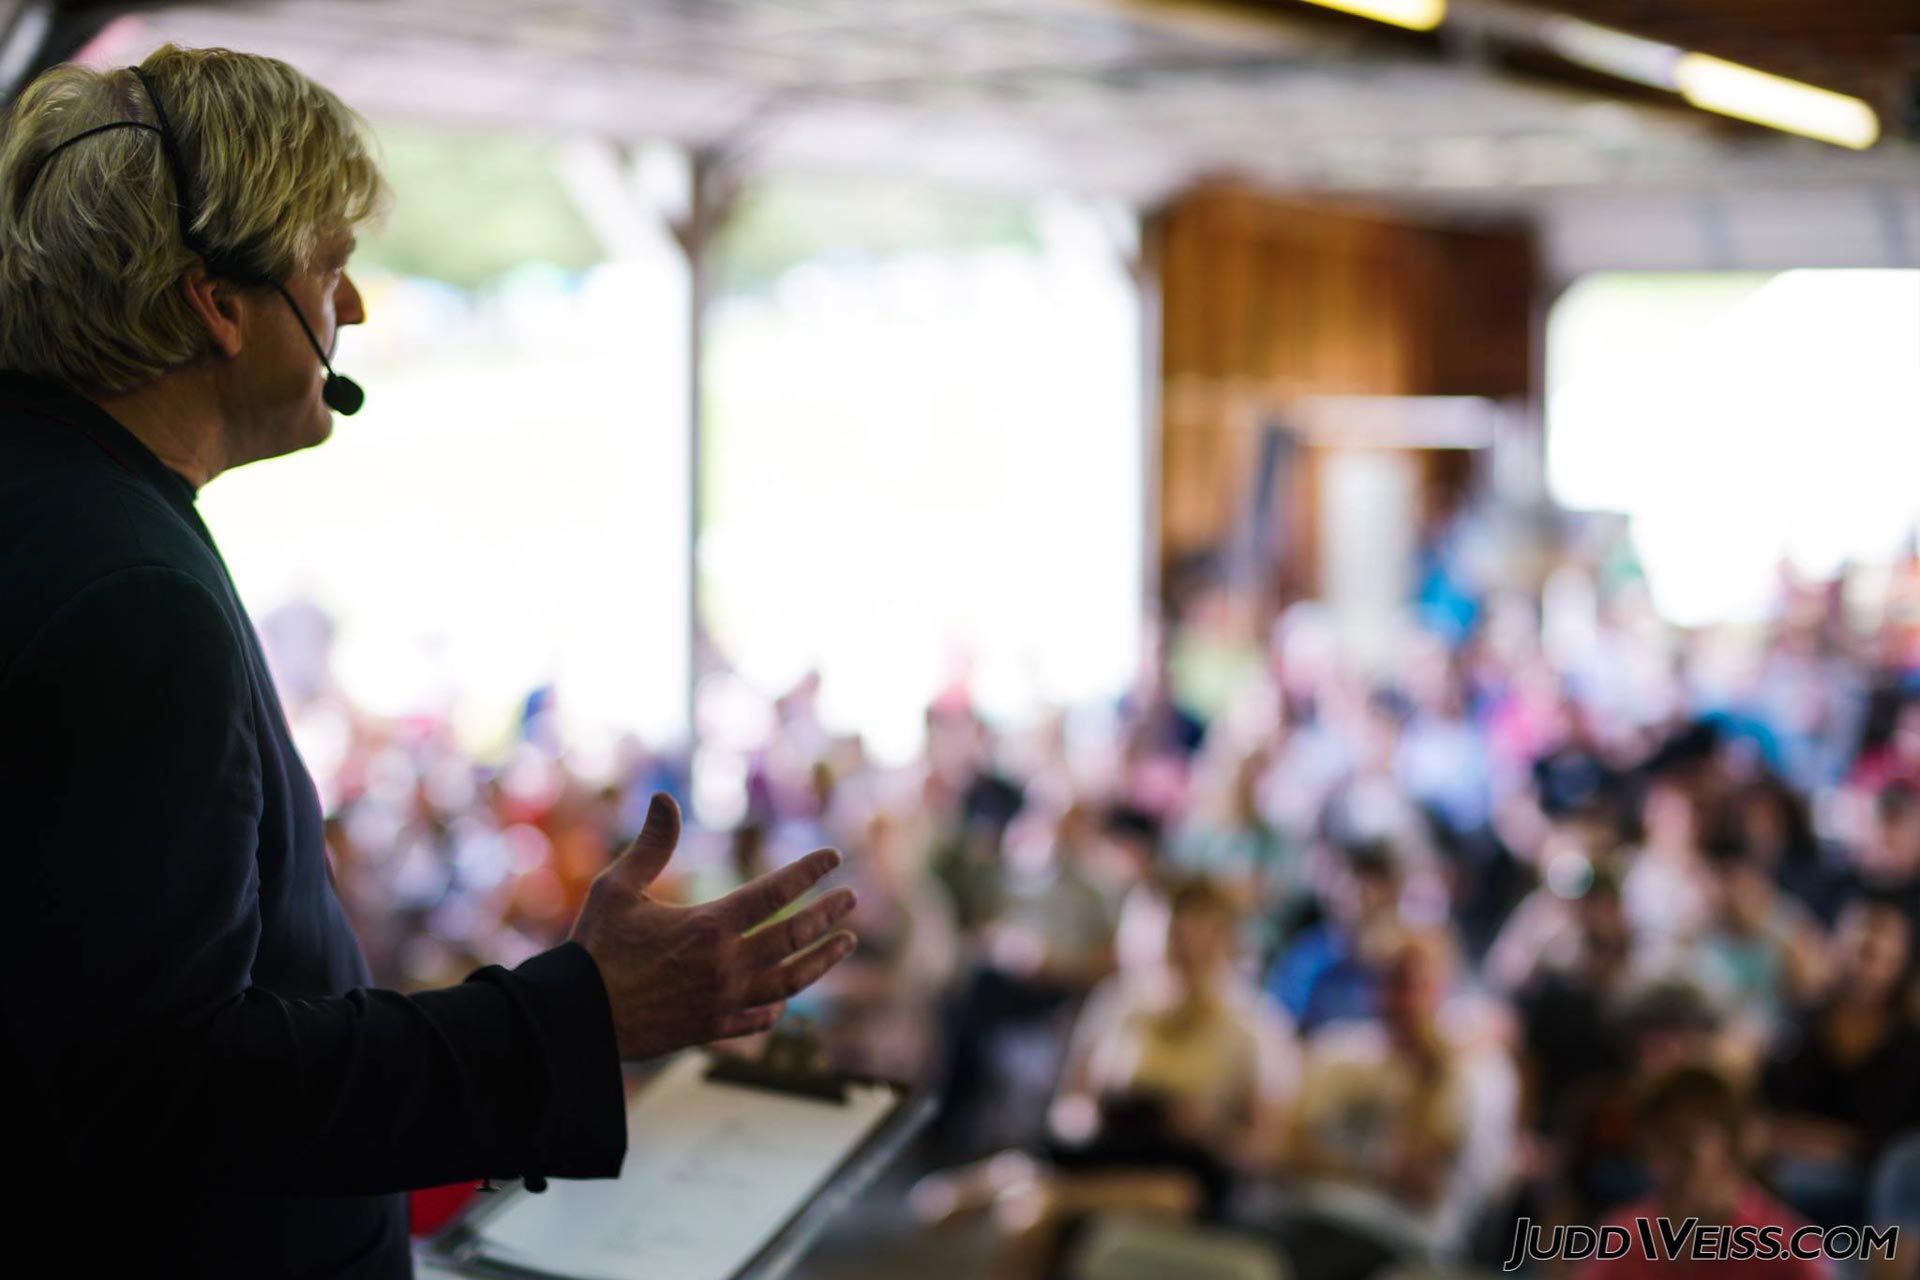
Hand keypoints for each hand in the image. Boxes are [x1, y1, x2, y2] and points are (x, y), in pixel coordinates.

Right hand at [569, 792, 856, 1059]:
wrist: (577, 1019)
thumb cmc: (594, 948)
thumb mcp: (617, 888)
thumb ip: (651, 845)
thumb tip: (665, 797)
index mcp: (709, 926)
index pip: (776, 892)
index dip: (808, 872)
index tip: (833, 857)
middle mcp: (726, 965)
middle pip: (794, 936)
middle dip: (828, 914)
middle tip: (851, 900)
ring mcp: (724, 1001)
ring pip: (790, 981)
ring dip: (822, 960)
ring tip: (845, 943)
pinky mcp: (712, 1029)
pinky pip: (759, 1017)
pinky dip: (779, 1006)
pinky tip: (788, 998)